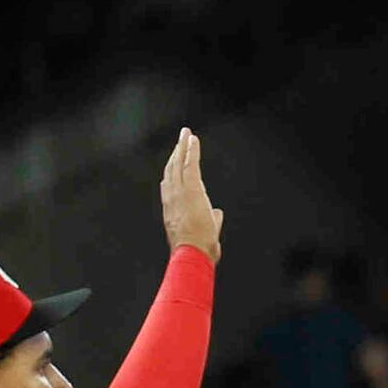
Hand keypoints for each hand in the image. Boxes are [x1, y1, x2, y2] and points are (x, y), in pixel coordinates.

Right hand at [158, 128, 222, 261]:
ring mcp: (179, 192)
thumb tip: (217, 214)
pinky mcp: (191, 189)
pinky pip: (190, 165)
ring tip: (186, 134)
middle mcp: (172, 197)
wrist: (193, 253)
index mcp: (173, 208)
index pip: (170, 185)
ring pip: (179, 163)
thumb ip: (211, 220)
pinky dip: (191, 150)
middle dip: (177, 152)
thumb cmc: (198, 249)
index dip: (172, 170)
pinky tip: (193, 139)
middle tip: (181, 138)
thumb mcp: (206, 232)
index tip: (175, 159)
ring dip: (183, 147)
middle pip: (172, 169)